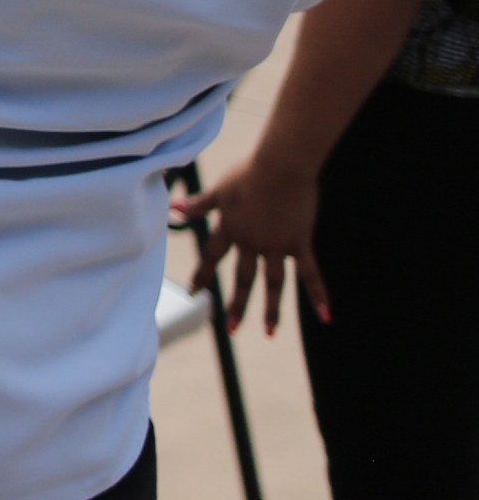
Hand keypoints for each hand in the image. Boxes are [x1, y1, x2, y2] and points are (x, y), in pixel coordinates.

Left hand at [176, 156, 328, 335]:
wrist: (281, 165)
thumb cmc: (249, 172)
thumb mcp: (220, 189)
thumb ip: (199, 204)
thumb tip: (173, 208)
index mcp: (230, 229)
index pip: (212, 256)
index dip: (202, 274)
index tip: (194, 292)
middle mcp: (251, 242)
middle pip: (242, 278)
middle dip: (236, 304)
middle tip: (231, 329)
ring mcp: (276, 246)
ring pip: (273, 283)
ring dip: (271, 309)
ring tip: (269, 333)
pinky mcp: (299, 243)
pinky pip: (310, 274)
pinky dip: (318, 294)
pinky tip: (326, 316)